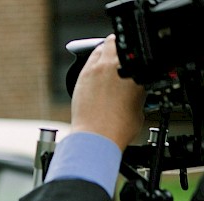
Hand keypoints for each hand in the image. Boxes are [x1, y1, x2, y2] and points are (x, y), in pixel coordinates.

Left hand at [72, 34, 145, 150]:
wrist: (97, 136)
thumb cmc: (118, 127)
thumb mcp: (140, 106)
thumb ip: (137, 90)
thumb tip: (135, 87)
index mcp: (136, 70)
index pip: (138, 53)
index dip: (137, 56)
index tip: (136, 59)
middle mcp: (116, 64)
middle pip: (118, 42)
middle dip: (120, 46)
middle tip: (121, 54)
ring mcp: (97, 68)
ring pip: (102, 47)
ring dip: (106, 50)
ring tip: (108, 62)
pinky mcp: (82, 76)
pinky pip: (89, 60)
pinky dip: (94, 62)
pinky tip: (97, 72)